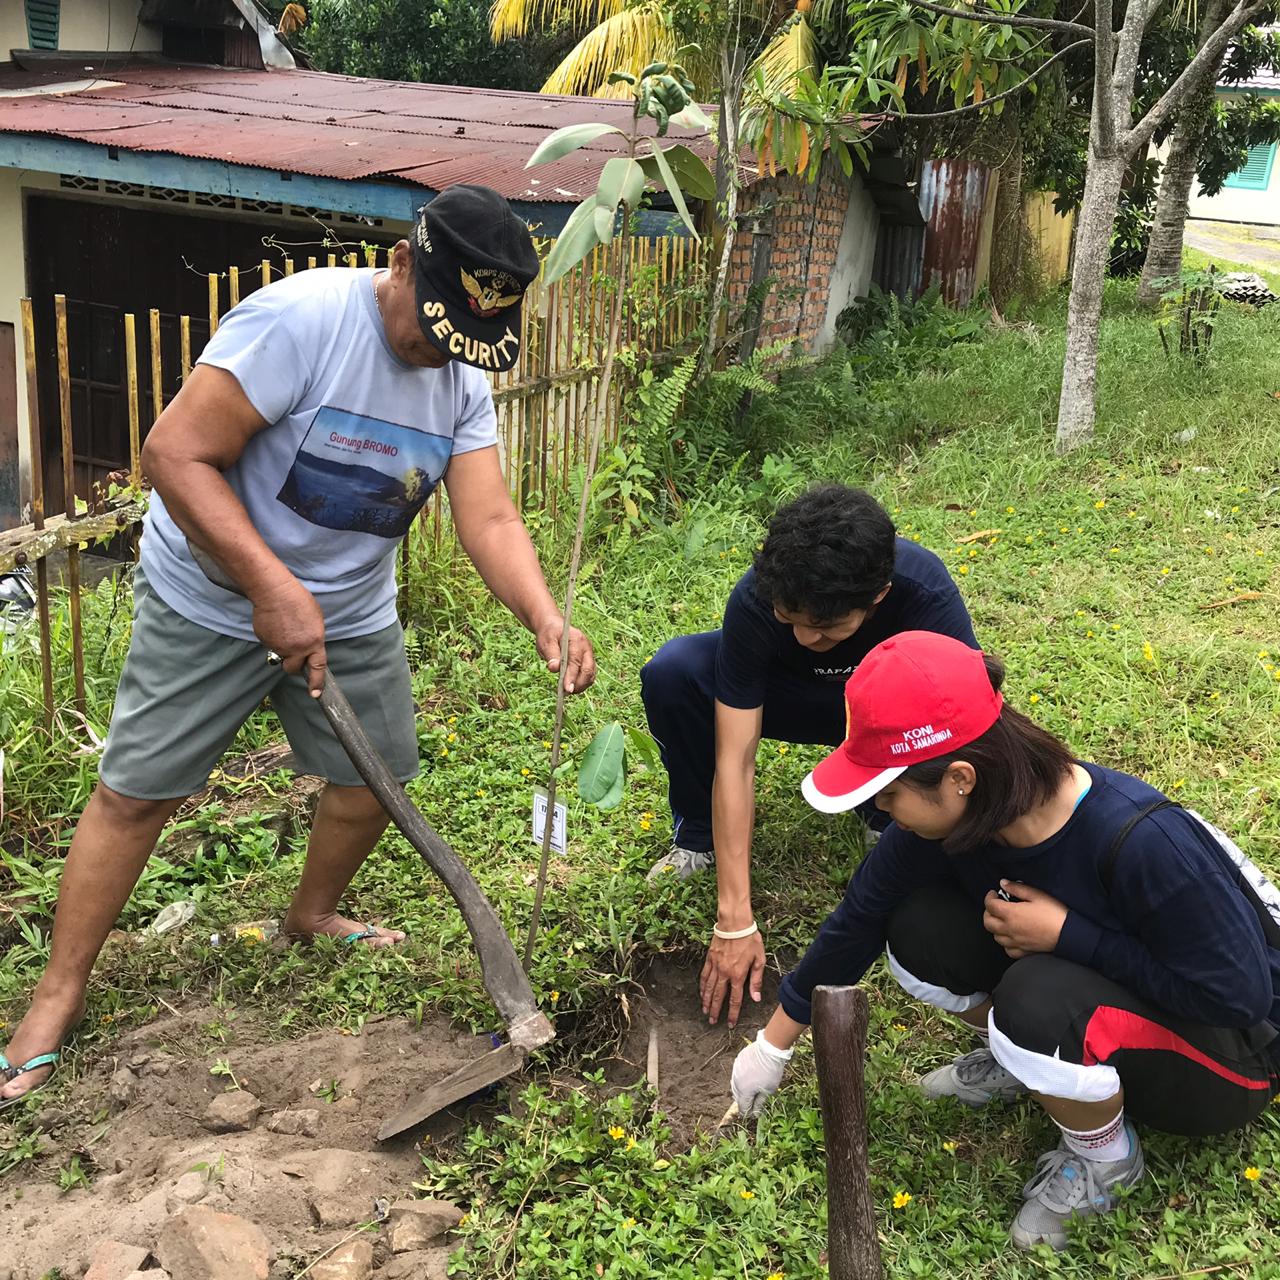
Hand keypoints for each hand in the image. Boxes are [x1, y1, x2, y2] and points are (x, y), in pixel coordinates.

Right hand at [251, 576, 327, 696]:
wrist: (275, 592)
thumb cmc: (298, 601)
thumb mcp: (316, 620)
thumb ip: (313, 638)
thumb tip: (309, 648)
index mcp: (314, 642)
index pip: (317, 667)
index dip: (316, 682)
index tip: (315, 694)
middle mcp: (297, 648)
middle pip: (293, 668)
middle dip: (292, 664)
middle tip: (292, 651)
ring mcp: (279, 646)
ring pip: (280, 655)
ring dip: (281, 647)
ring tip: (283, 627)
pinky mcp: (265, 642)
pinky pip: (269, 645)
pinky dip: (272, 638)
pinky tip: (274, 624)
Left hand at [535, 620, 595, 694]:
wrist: (554, 628)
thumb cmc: (549, 635)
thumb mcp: (546, 642)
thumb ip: (551, 655)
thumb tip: (554, 668)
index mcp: (577, 639)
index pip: (576, 661)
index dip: (572, 676)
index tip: (566, 689)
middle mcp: (586, 647)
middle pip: (588, 670)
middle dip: (579, 683)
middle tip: (566, 692)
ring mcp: (589, 655)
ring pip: (590, 675)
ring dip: (581, 685)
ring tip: (567, 691)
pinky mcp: (588, 661)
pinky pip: (589, 675)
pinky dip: (582, 683)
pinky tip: (571, 686)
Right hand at [700, 930, 765, 1027]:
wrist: (735, 923)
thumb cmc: (750, 939)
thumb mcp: (759, 960)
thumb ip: (756, 980)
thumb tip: (756, 998)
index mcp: (738, 975)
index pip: (734, 999)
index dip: (732, 1013)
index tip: (730, 1023)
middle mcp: (724, 973)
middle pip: (718, 996)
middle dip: (715, 1010)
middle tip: (712, 1022)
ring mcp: (715, 966)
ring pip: (709, 987)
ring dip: (706, 1001)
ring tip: (705, 1011)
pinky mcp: (710, 958)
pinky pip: (704, 975)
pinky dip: (702, 986)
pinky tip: (701, 992)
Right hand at [731, 1030, 791, 1115]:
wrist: (769, 1049)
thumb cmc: (770, 1071)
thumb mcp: (768, 1090)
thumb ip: (759, 1103)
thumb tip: (755, 1114)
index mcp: (743, 1091)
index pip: (743, 1107)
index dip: (747, 1113)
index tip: (753, 1115)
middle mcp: (736, 1081)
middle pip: (737, 1097)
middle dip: (744, 1102)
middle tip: (752, 1105)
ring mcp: (735, 1070)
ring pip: (736, 1085)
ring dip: (742, 1090)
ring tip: (751, 1092)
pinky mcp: (737, 1062)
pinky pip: (737, 1074)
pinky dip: (742, 1079)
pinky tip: (750, 1078)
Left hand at [983, 881, 1068, 958]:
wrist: (1069, 934)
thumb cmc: (1054, 914)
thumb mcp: (1037, 895)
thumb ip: (1017, 888)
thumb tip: (1003, 883)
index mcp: (1011, 914)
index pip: (990, 905)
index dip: (989, 897)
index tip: (994, 893)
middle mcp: (1009, 929)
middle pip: (987, 922)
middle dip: (988, 912)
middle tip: (995, 906)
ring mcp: (1015, 942)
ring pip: (995, 936)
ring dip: (995, 927)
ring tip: (1002, 920)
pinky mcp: (1024, 951)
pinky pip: (1007, 949)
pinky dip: (1005, 943)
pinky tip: (1010, 936)